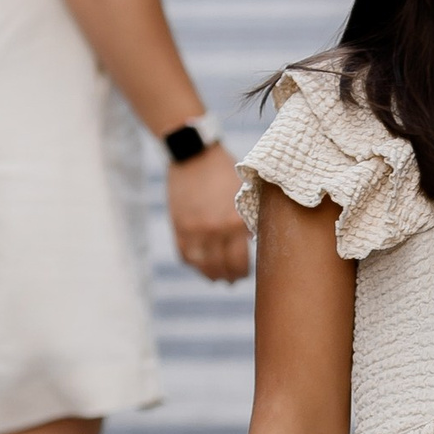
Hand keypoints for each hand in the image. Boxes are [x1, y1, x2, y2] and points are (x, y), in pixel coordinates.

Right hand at [168, 143, 248, 282]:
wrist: (194, 154)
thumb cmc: (224, 171)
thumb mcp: (244, 193)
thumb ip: (249, 218)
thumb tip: (254, 242)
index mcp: (235, 222)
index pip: (240, 261)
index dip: (243, 271)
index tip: (245, 273)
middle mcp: (215, 230)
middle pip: (222, 267)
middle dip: (229, 277)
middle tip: (233, 279)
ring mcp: (194, 231)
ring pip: (202, 266)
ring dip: (211, 275)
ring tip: (217, 277)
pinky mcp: (178, 227)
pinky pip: (185, 255)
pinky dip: (193, 263)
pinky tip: (201, 264)